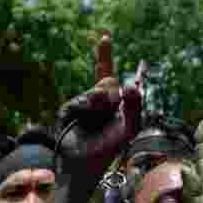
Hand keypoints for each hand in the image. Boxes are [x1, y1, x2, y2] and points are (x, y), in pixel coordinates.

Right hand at [55, 33, 141, 179]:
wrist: (85, 166)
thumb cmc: (108, 150)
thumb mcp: (130, 128)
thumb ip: (135, 107)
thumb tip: (130, 85)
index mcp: (110, 102)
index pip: (107, 74)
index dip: (105, 55)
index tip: (104, 36)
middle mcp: (95, 101)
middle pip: (106, 79)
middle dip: (113, 91)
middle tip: (114, 104)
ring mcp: (80, 106)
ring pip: (95, 90)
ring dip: (101, 101)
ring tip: (100, 112)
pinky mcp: (67, 112)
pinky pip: (79, 101)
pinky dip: (86, 107)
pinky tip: (88, 114)